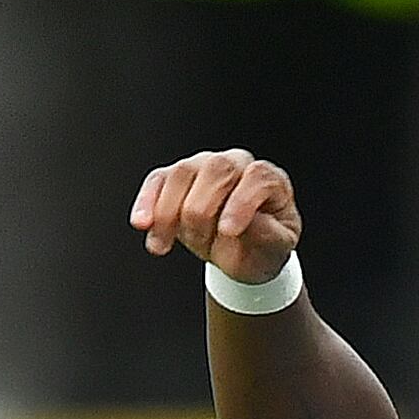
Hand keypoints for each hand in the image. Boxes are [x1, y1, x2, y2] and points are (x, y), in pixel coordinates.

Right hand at [131, 150, 300, 284]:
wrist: (243, 253)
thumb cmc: (262, 246)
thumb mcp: (276, 250)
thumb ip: (269, 236)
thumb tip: (250, 226)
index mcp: (265, 180)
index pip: (256, 178)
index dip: (241, 203)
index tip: (228, 232)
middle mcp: (235, 165)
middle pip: (216, 170)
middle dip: (202, 210)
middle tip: (200, 245)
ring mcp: (204, 168)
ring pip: (182, 173)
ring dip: (167, 211)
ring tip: (161, 246)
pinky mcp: (176, 180)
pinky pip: (158, 181)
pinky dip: (146, 201)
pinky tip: (141, 223)